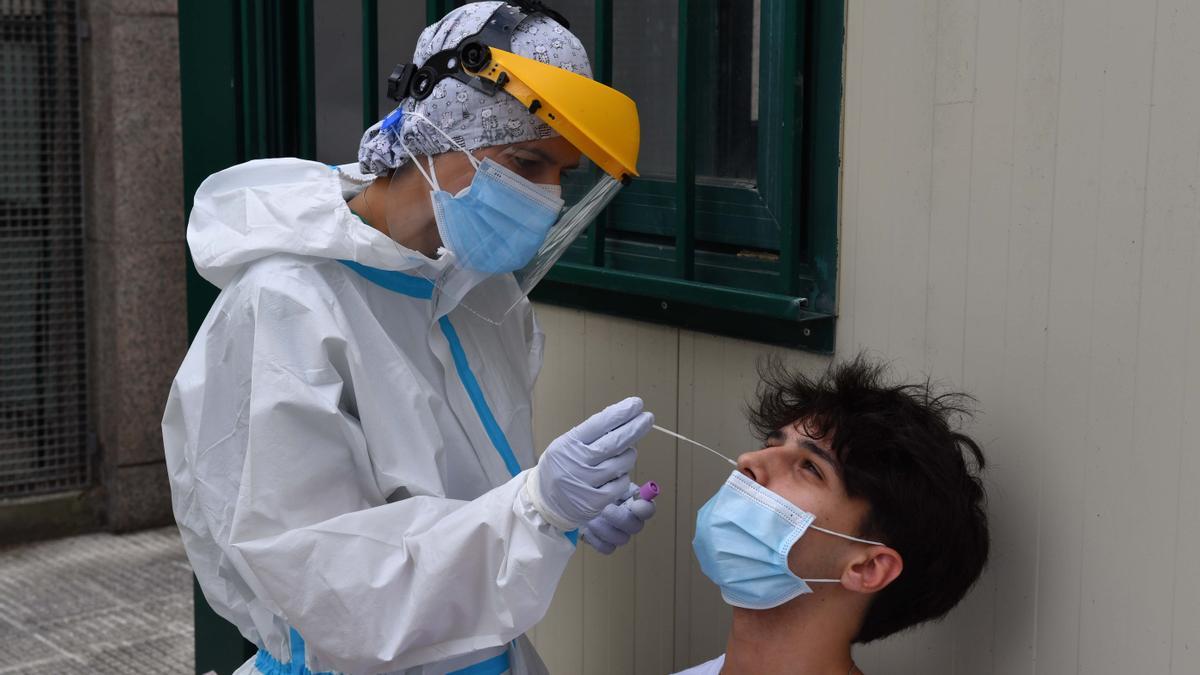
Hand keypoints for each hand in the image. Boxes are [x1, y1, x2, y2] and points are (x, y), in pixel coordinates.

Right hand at [527, 397, 653, 530]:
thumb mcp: (566, 446)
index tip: (637, 404)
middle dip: (635, 428)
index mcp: (568, 444)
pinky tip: (618, 475)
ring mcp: (585, 483)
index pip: (599, 424)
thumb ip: (589, 436)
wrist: (543, 503)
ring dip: (629, 455)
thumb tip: (623, 419)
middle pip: (614, 442)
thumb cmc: (562, 467)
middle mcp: (576, 462)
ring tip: (627, 452)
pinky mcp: (594, 501)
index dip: (620, 413)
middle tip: (648, 418)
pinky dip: (624, 478)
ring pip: (621, 463)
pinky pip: (621, 484)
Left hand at [582, 482, 656, 554]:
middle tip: (605, 510)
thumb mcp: (602, 479)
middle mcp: (631, 520)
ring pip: (621, 539)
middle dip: (619, 519)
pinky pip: (606, 548)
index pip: (648, 508)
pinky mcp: (607, 544)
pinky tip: (587, 528)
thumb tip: (622, 478)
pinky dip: (595, 538)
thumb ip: (614, 478)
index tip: (636, 505)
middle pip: (636, 526)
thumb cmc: (592, 488)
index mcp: (634, 502)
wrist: (576, 502)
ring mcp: (620, 534)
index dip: (645, 509)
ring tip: (590, 518)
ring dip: (603, 528)